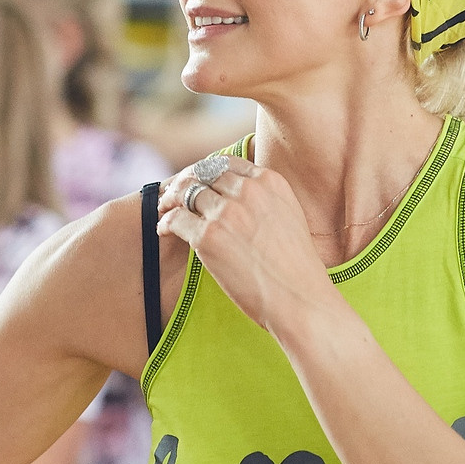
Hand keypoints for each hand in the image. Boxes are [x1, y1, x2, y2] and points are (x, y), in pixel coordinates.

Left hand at [155, 156, 341, 339]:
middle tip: (174, 196)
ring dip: (171, 201)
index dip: (206, 172)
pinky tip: (164, 231)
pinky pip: (175, 219)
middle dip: (185, 183)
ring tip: (166, 211)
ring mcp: (226, 212)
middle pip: (203, 174)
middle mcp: (247, 191)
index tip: (198, 183)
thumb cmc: (297, 269)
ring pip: (186, 193)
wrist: (300, 300)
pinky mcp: (208, 236)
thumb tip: (237, 198)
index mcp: (270, 182)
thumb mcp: (290, 217)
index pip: (227, 164)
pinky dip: (166, 223)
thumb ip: (266, 200)